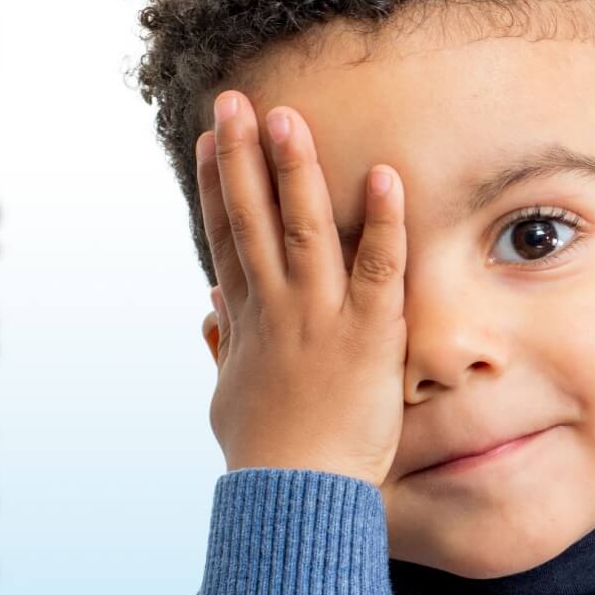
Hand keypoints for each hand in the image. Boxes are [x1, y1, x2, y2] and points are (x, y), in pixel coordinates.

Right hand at [197, 88, 408, 487]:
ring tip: (286, 116)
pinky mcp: (366, 333)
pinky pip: (377, 267)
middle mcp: (276, 308)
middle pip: (253, 218)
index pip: (228, 237)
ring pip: (305, 227)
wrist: (295, 494)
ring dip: (295, 170)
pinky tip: (385, 175)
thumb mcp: (229, 399)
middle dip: (241, 156)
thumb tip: (209, 311)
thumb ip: (223, 348)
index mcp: (247, 321)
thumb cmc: (265, 457)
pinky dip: (383, 222)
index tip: (212, 140)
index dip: (218, 185)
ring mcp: (318, 317)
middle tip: (232, 101)